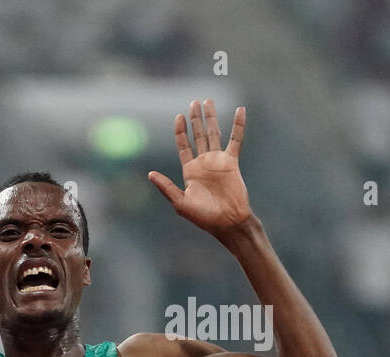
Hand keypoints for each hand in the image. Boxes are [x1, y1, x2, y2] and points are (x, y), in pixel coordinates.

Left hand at [148, 99, 252, 241]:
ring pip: (214, 133)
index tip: (178, 117)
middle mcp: (203, 162)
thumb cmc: (203, 216)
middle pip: (198, 135)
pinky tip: (240, 111)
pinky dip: (238, 125)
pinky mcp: (232, 162)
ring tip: (208, 101)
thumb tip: (150, 174)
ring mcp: (218, 161)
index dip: (180, 131)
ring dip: (211, 118)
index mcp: (189, 170)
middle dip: (196, 119)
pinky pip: (236, 140)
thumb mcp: (180, 202)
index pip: (183, 145)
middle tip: (194, 101)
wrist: (227, 221)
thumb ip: (166, 187)